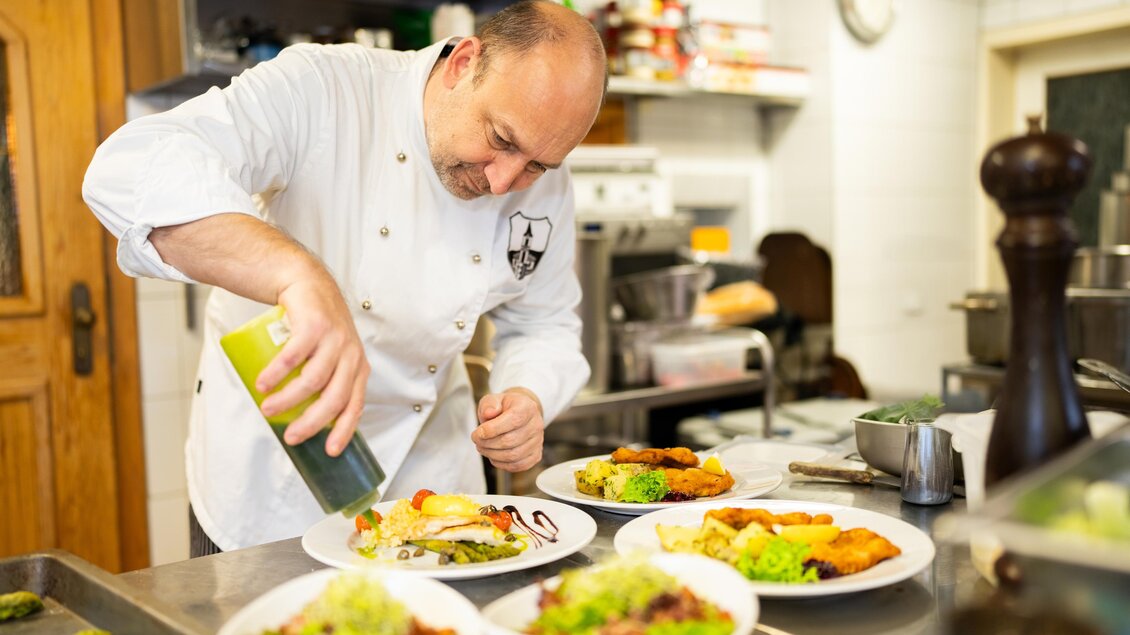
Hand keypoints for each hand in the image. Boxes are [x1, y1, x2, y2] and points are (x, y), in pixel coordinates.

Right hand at [257, 275, 368, 456]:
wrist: (306, 284)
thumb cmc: (315, 328)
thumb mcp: (330, 356)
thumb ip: (325, 382)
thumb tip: (300, 420)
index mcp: (357, 367)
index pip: (355, 405)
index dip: (344, 430)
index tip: (329, 451)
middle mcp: (350, 355)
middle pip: (334, 398)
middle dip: (310, 422)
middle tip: (290, 436)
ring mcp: (334, 340)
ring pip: (313, 380)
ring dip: (288, 400)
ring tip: (267, 408)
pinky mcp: (314, 326)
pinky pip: (294, 356)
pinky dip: (276, 373)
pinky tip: (263, 383)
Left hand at [472, 388, 544, 471]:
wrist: (519, 415)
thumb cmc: (505, 408)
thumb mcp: (494, 399)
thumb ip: (489, 404)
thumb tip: (489, 413)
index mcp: (528, 407)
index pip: (513, 420)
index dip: (492, 429)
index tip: (477, 433)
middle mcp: (536, 425)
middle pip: (510, 440)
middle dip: (487, 443)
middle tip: (477, 441)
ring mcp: (538, 441)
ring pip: (513, 455)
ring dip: (492, 454)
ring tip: (482, 447)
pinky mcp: (536, 455)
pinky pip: (517, 465)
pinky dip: (501, 463)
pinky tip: (493, 455)